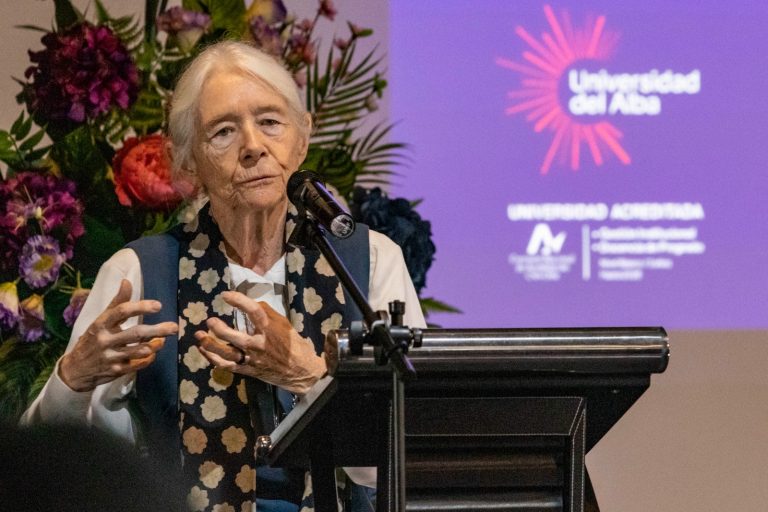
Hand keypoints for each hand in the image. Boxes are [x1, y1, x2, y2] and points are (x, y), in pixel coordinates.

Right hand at [59, 279, 178, 391]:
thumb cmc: (93, 339)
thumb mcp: (100, 320)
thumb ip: (117, 302)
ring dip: (155, 345)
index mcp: (101, 324)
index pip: (121, 311)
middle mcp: (105, 340)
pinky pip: (137, 365)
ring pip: (139, 350)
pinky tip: (154, 353)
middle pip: (136, 333)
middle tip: (174, 327)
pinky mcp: (116, 371)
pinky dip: (148, 358)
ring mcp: (110, 356)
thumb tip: (127, 281)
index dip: (141, 307)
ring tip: (164, 340)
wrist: (75, 370)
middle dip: (157, 330)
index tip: (158, 306)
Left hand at [195, 291, 325, 393]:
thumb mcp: (284, 324)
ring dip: (211, 345)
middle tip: (209, 320)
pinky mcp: (248, 370)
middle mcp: (259, 344)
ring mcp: (252, 359)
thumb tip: (251, 304)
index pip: (254, 312)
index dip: (239, 301)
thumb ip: (268, 314)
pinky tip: (203, 350)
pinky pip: (227, 365)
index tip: (226, 295)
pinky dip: (213, 359)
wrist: (300, 371)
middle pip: (234, 336)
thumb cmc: (293, 344)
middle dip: (218, 329)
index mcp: (270, 330)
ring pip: (227, 354)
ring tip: (199, 336)